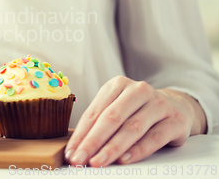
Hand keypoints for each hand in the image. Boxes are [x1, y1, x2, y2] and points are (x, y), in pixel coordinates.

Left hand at [65, 76, 206, 166]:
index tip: (70, 152)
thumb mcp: (117, 109)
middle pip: (111, 118)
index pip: (94, 112)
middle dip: (92, 142)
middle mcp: (138, 90)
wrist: (176, 107)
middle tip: (80, 159)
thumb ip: (99, 123)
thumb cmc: (137, 111)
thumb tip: (77, 148)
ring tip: (98, 162)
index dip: (81, 134)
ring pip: (131, 128)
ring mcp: (159, 104)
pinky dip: (137, 151)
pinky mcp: (175, 121)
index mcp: (118, 84)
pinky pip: (153, 138)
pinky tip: (123, 160)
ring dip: (112, 148)